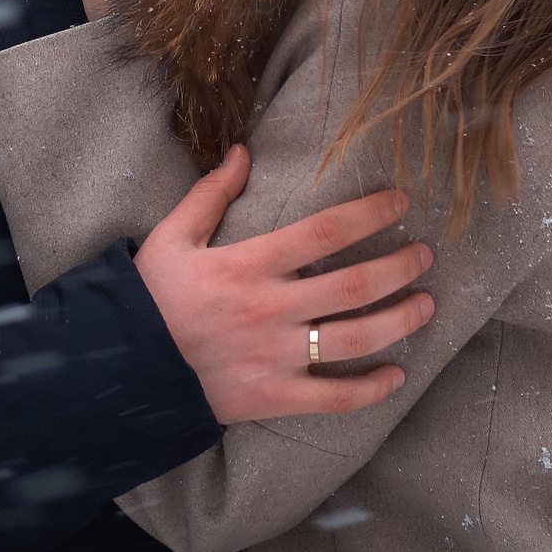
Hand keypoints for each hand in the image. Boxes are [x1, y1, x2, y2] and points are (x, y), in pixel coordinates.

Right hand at [135, 145, 436, 423]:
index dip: (369, 214)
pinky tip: (397, 375)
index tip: (400, 203)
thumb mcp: (171, 237)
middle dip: (399, 267)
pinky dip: (371, 389)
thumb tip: (243, 152)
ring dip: (400, 321)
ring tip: (427, 304)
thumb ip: (211, 194)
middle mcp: (272, 309)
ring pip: (356, 339)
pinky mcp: (275, 397)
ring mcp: (276, 356)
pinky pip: (334, 398)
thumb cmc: (149, 299)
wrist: (124, 368)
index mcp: (249, 265)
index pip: (324, 232)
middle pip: (354, 285)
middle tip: (425, 255)